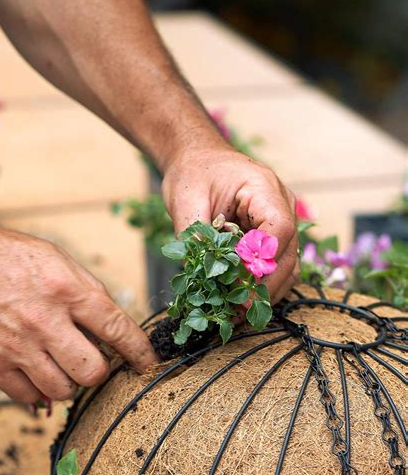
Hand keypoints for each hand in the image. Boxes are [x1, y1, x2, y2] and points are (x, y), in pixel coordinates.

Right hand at [0, 214, 156, 402]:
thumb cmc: (0, 255)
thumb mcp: (53, 257)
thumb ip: (86, 291)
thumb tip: (110, 327)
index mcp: (65, 288)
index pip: (118, 328)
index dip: (140, 352)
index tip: (148, 363)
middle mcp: (44, 320)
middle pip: (92, 371)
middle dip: (99, 371)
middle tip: (92, 361)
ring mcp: (16, 346)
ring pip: (63, 390)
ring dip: (69, 383)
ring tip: (60, 365)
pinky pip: (29, 398)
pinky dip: (38, 393)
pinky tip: (36, 374)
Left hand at [162, 147, 297, 303]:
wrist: (197, 159)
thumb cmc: (193, 173)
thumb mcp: (186, 200)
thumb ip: (195, 237)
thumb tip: (200, 277)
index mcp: (263, 188)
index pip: (279, 229)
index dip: (262, 262)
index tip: (239, 286)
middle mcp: (282, 204)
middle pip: (287, 254)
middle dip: (263, 287)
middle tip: (237, 312)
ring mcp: (282, 221)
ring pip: (288, 266)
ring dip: (265, 293)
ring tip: (238, 315)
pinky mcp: (274, 236)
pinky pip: (277, 266)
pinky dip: (261, 287)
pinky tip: (241, 304)